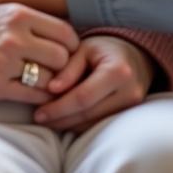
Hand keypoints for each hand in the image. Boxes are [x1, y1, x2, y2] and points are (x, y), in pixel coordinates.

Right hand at [0, 3, 79, 104]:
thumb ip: (27, 19)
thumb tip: (62, 31)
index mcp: (18, 13)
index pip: (66, 32)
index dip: (71, 46)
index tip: (63, 53)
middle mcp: (14, 35)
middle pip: (63, 57)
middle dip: (62, 68)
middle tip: (55, 72)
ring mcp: (4, 61)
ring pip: (51, 79)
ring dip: (50, 85)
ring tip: (41, 83)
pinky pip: (32, 97)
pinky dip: (38, 99)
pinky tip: (31, 94)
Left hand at [33, 36, 154, 132]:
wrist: (134, 55)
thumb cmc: (104, 48)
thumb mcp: (84, 49)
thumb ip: (68, 68)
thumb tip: (51, 90)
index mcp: (117, 72)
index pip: (83, 97)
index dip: (59, 107)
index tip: (38, 112)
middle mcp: (129, 93)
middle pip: (88, 114)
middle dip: (61, 118)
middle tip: (38, 118)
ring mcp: (132, 108)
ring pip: (94, 123)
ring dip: (68, 124)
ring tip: (47, 119)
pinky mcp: (129, 116)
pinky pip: (100, 124)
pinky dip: (80, 123)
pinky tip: (64, 119)